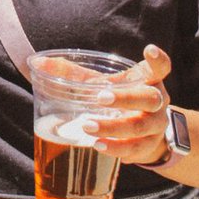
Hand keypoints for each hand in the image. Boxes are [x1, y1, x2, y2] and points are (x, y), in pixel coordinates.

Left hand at [79, 45, 171, 165]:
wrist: (143, 135)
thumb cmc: (118, 100)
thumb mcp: (101, 84)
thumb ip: (73, 74)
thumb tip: (39, 62)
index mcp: (147, 81)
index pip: (160, 68)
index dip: (157, 60)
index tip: (148, 49)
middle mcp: (157, 102)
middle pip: (150, 98)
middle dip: (126, 98)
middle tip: (100, 98)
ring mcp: (155, 126)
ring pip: (141, 126)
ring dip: (114, 127)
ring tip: (88, 127)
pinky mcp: (148, 147)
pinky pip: (136, 149)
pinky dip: (117, 148)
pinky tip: (99, 146)